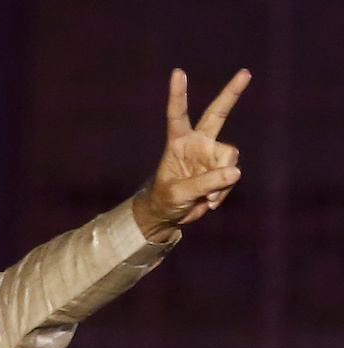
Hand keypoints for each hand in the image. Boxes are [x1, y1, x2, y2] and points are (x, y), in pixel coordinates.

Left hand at [133, 68, 251, 241]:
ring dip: (221, 182)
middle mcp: (198, 143)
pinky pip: (231, 178)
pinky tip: (209, 200)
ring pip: (229, 158)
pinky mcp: (222, 169)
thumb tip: (236, 171)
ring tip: (205, 197)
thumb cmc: (165, 198)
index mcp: (178, 142)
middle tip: (245, 72)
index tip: (178, 72)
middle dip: (231, 93)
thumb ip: (205, 182)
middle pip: (218, 114)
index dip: (178, 94)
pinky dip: (222, 192)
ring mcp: (212, 155)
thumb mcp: (179, 193)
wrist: (170, 213)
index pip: (177, 115)